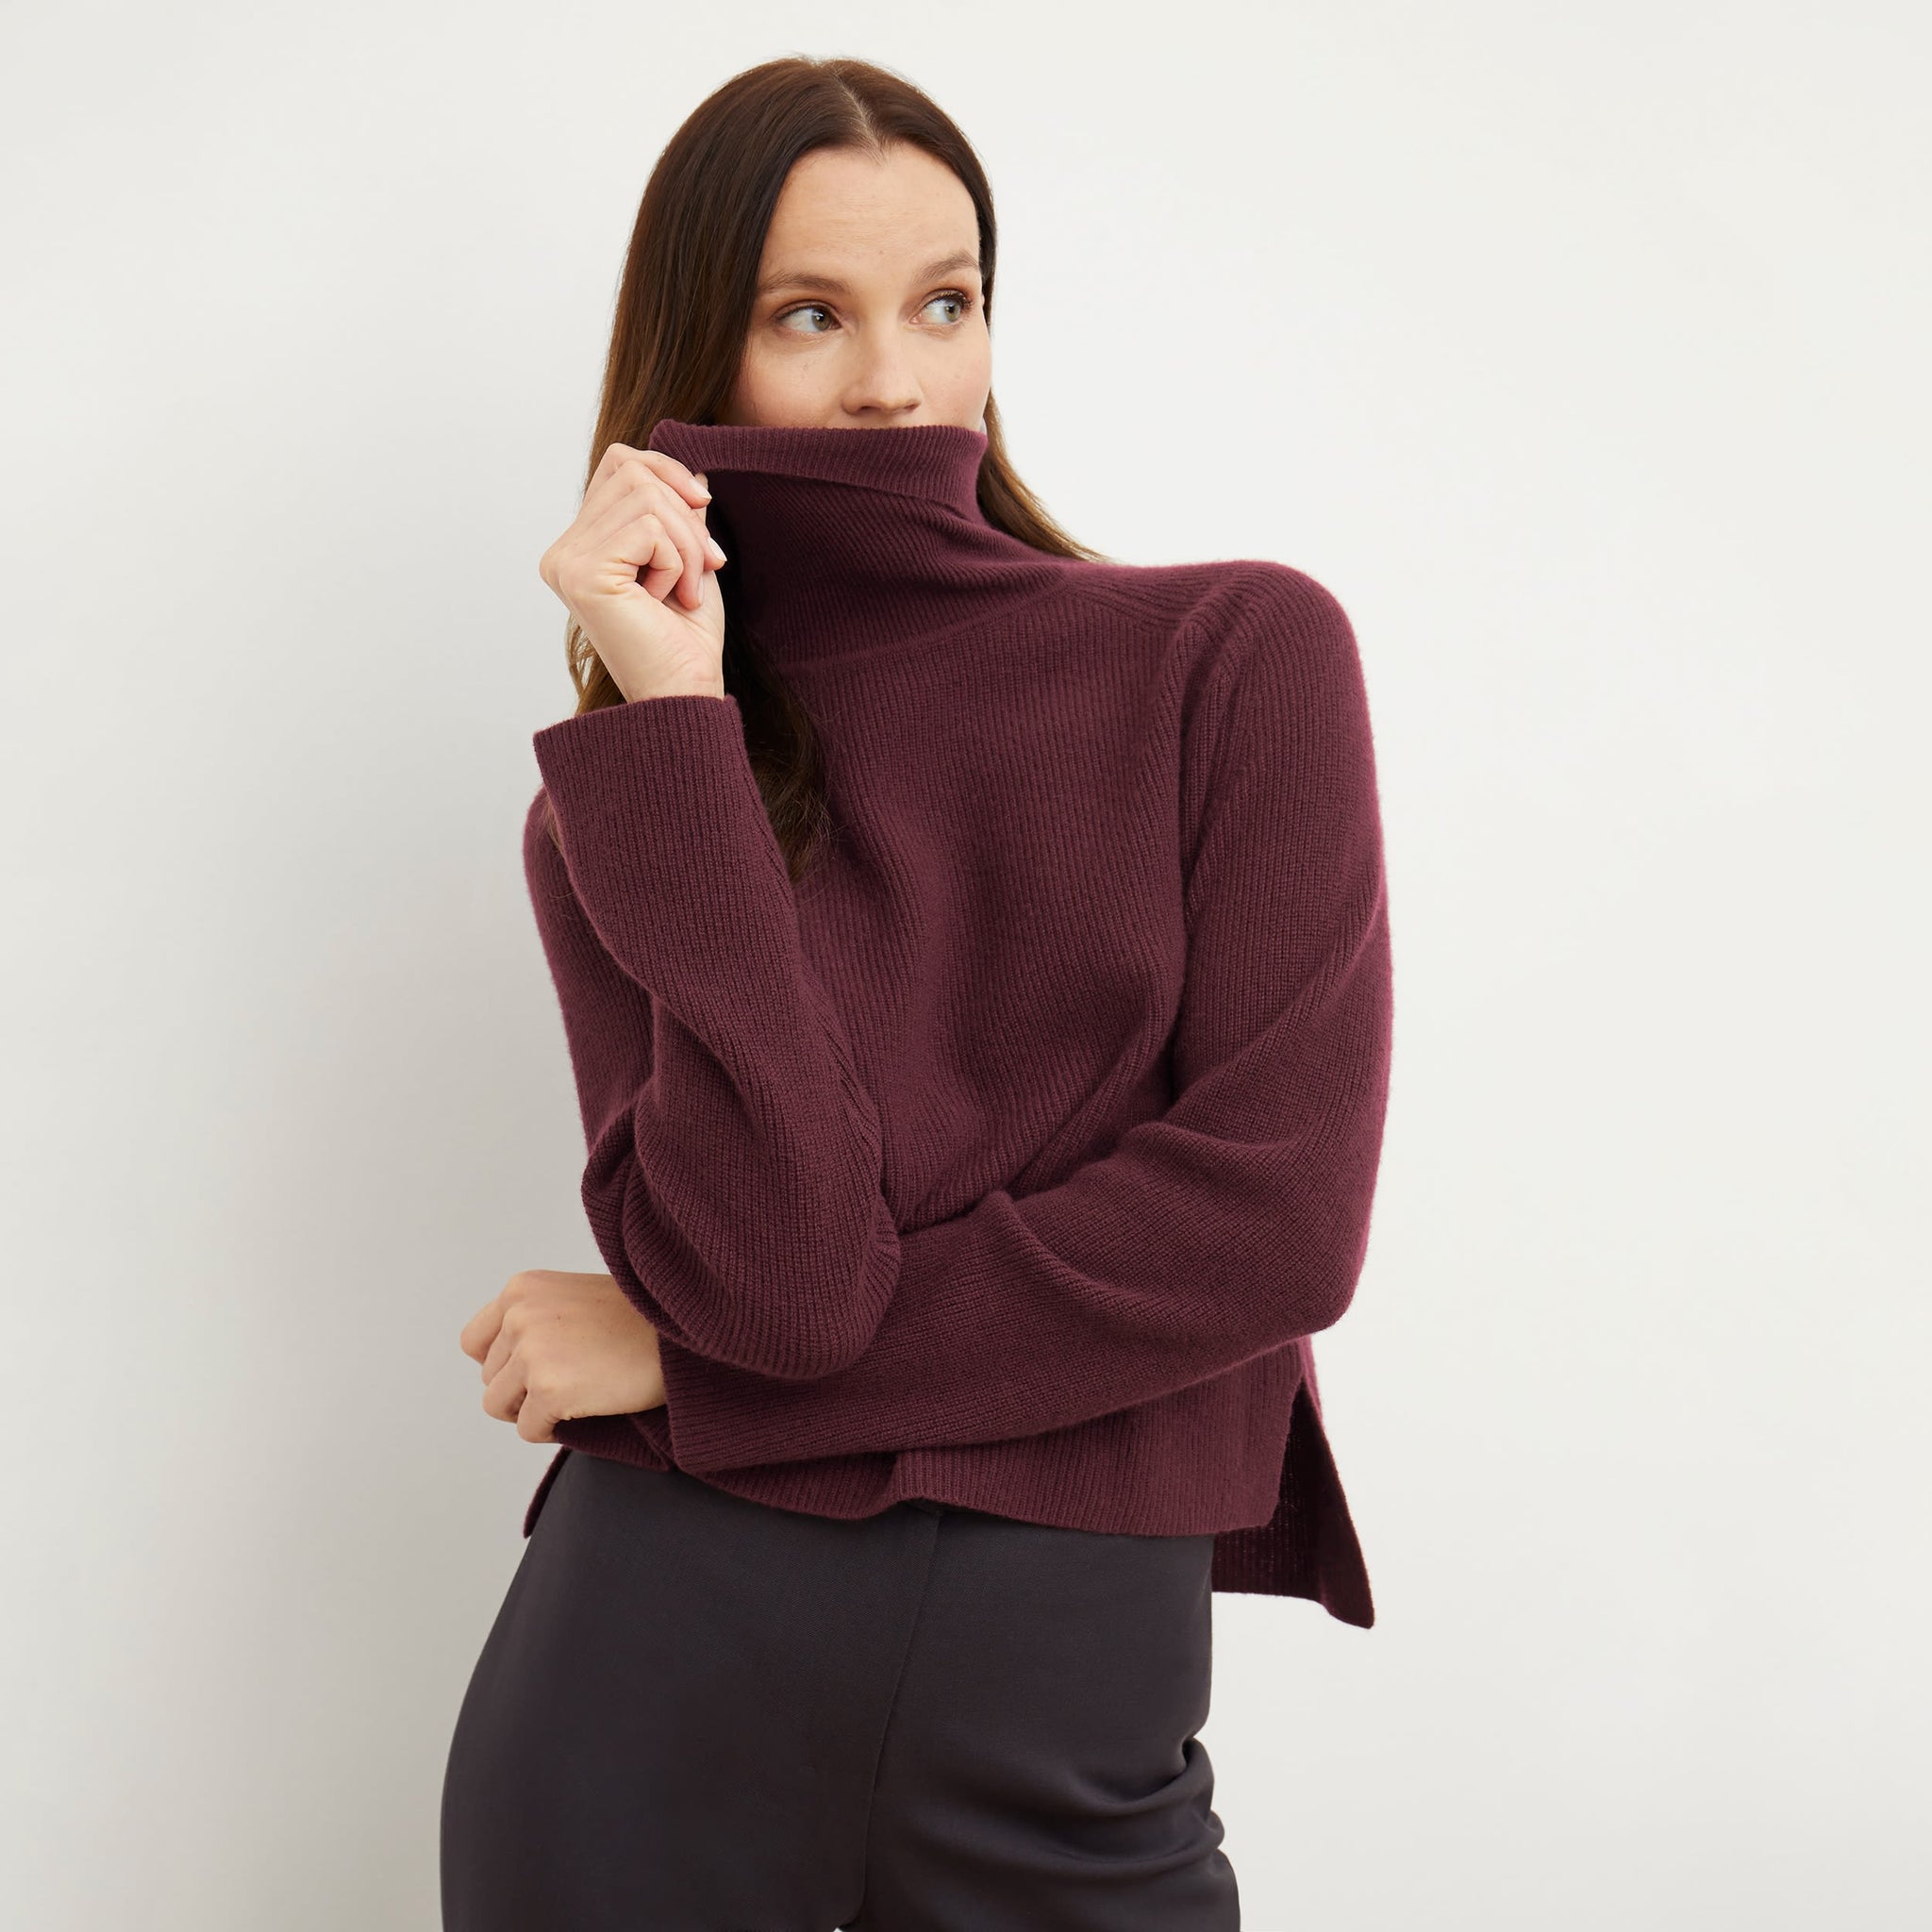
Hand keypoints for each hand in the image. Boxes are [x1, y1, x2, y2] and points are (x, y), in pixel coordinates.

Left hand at [458, 1269, 666, 1443]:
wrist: (686, 1326)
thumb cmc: (642, 1314)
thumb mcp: (574, 1296)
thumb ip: (537, 1318)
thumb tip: (510, 1365)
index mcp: (521, 1289)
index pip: (475, 1342)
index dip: (502, 1363)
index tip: (535, 1369)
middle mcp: (518, 1316)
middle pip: (489, 1378)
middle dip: (521, 1389)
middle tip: (569, 1383)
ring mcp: (532, 1353)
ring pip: (500, 1406)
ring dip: (533, 1410)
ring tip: (576, 1397)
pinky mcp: (549, 1389)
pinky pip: (529, 1429)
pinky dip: (553, 1429)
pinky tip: (586, 1410)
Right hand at [537, 444, 729, 702]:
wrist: (684, 692)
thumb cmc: (686, 638)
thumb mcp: (690, 560)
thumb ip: (681, 514)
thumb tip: (693, 471)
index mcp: (582, 545)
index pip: (620, 463)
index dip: (669, 472)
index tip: (705, 507)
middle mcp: (564, 551)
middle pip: (634, 472)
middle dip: (687, 517)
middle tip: (707, 567)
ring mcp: (568, 562)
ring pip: (645, 497)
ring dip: (687, 544)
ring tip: (687, 590)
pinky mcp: (583, 574)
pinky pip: (648, 529)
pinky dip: (677, 562)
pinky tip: (669, 599)